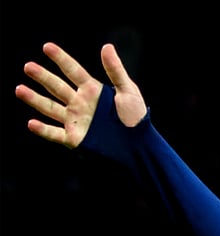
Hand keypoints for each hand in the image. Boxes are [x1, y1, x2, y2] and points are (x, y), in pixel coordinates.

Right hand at [14, 42, 146, 148]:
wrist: (140, 146)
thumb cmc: (136, 118)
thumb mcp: (128, 91)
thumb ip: (115, 70)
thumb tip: (106, 46)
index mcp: (92, 90)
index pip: (73, 71)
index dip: (61, 59)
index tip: (47, 46)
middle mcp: (79, 103)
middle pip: (57, 87)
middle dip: (42, 77)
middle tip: (28, 66)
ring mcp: (75, 120)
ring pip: (50, 108)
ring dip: (34, 100)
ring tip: (19, 89)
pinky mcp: (75, 138)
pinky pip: (55, 133)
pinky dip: (43, 130)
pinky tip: (31, 123)